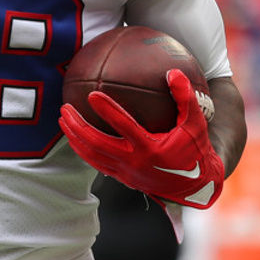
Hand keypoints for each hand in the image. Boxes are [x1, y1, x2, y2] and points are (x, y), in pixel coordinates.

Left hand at [59, 69, 223, 208]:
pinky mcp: (123, 179)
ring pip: (92, 156)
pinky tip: (76, 136)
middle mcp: (134, 162)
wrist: (197, 187)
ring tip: (63, 120)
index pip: (124, 127)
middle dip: (77, 127)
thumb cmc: (196, 149)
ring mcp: (126, 173)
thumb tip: (172, 72)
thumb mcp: (195, 123)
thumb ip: (185, 97)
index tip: (91, 94)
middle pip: (97, 144)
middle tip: (64, 108)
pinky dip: (84, 150)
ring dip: (75, 138)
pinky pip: (97, 164)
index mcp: (151, 148)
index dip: (107, 111)